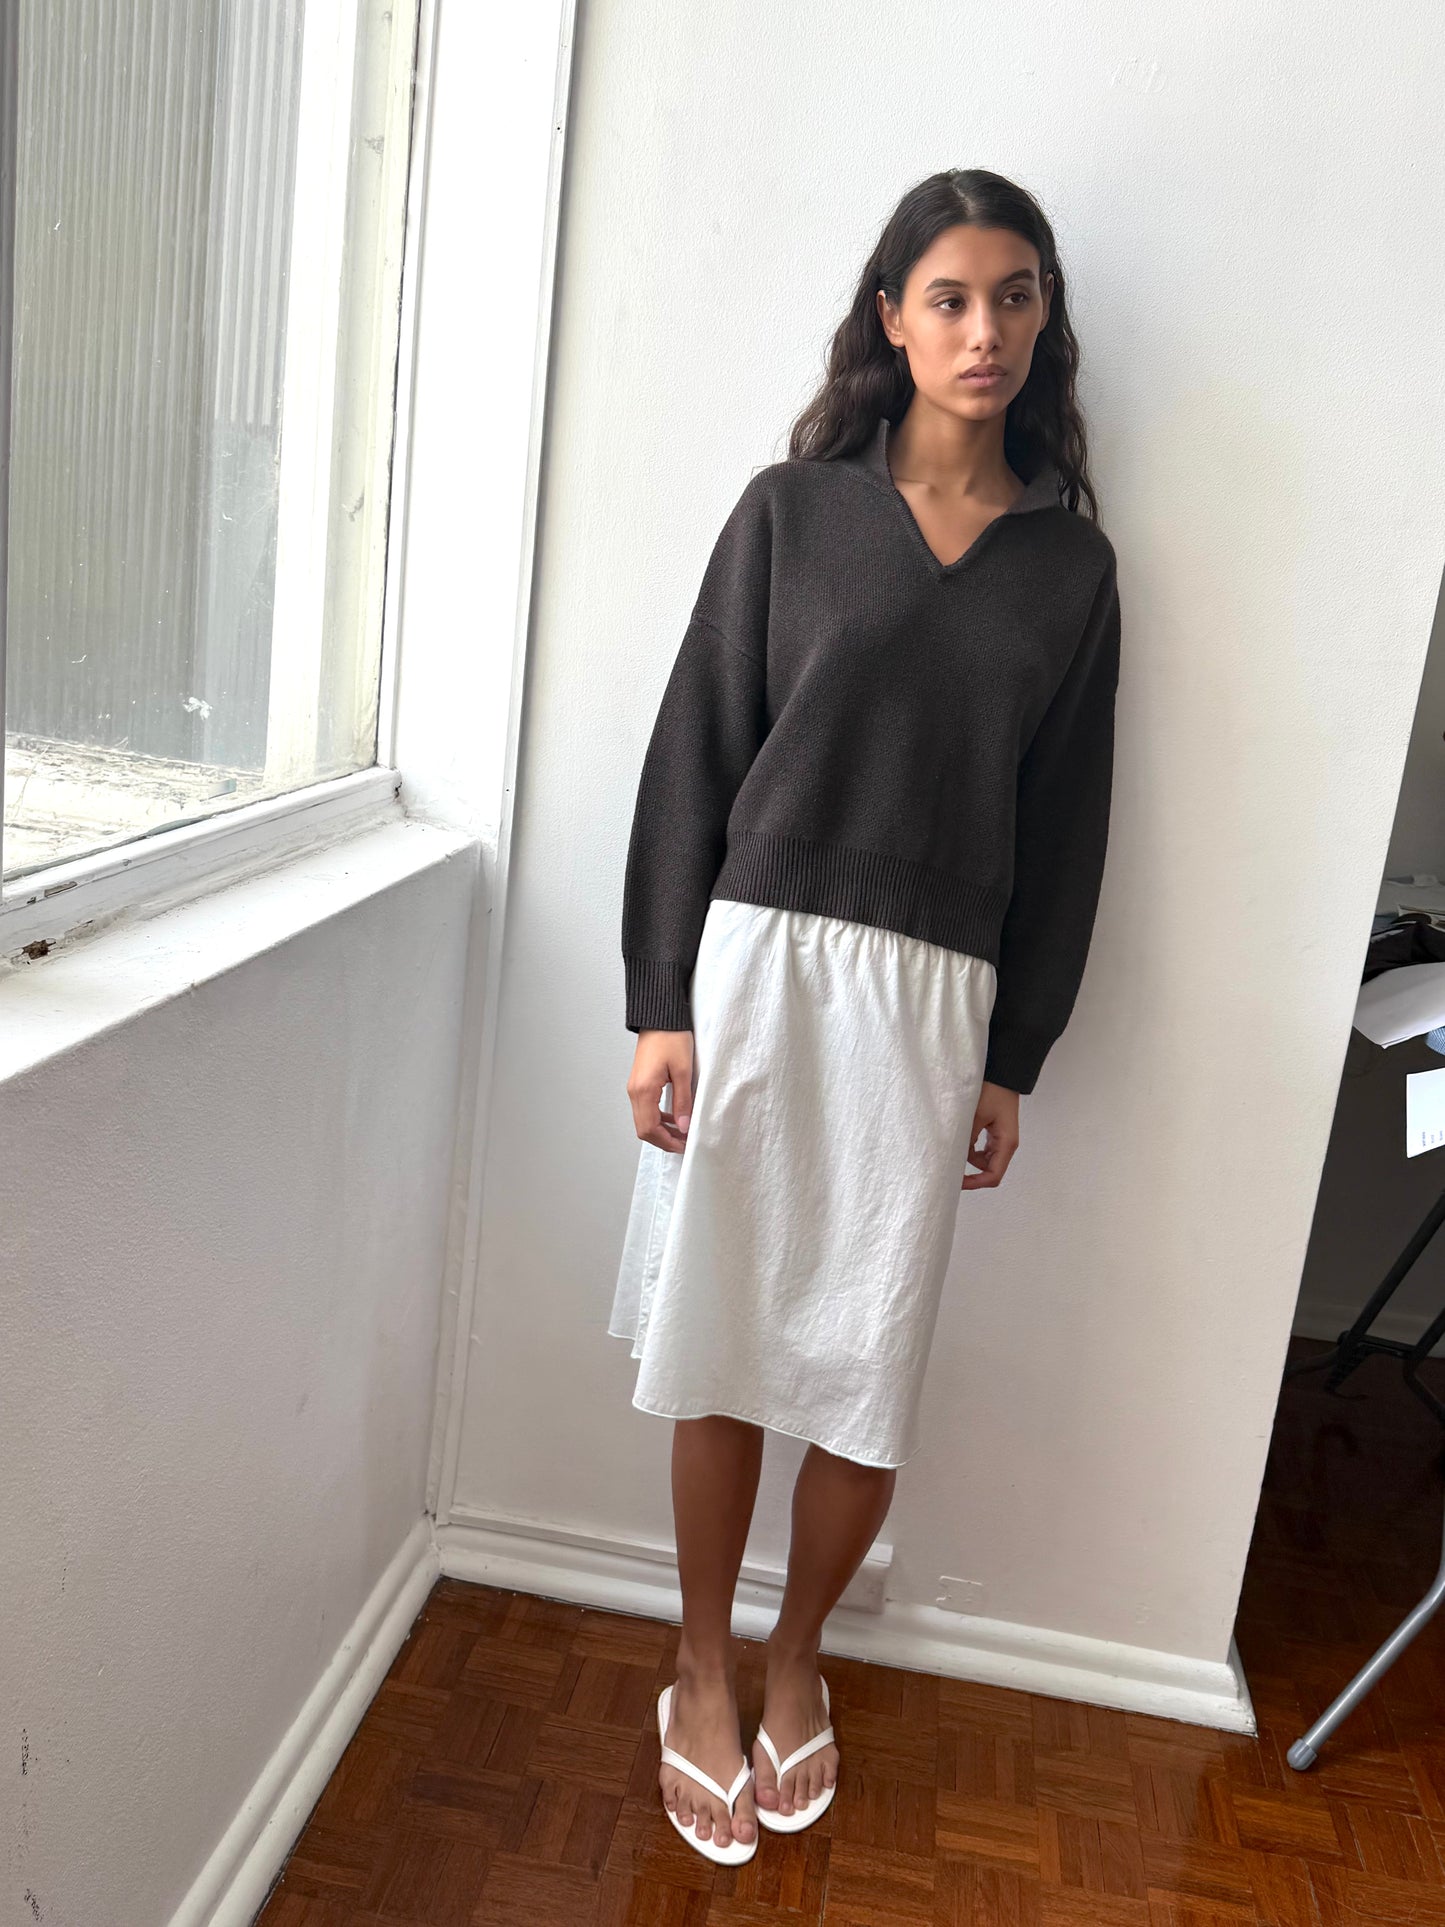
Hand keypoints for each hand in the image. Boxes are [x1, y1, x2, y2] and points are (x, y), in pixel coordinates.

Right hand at [628, 1028, 694, 1152]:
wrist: (660, 1018)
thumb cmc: (671, 1037)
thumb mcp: (683, 1071)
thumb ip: (683, 1101)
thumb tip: (683, 1126)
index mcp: (644, 1090)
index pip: (650, 1129)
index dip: (667, 1142)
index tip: (684, 1145)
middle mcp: (634, 1091)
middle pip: (644, 1129)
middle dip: (664, 1140)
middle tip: (684, 1143)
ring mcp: (634, 1088)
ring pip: (644, 1120)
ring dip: (661, 1130)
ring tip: (682, 1133)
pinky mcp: (639, 1084)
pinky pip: (645, 1109)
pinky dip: (658, 1118)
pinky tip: (674, 1117)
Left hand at [961, 1080, 1018, 1187]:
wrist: (1002, 1074)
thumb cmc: (993, 1092)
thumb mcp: (976, 1116)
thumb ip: (967, 1138)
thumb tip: (955, 1156)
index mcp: (1006, 1143)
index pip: (993, 1175)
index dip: (976, 1183)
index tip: (957, 1182)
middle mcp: (1006, 1145)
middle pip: (989, 1171)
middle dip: (971, 1174)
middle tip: (950, 1171)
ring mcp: (1001, 1140)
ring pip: (984, 1161)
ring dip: (969, 1160)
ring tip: (951, 1153)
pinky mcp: (994, 1133)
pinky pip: (982, 1149)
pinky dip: (970, 1150)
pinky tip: (958, 1143)